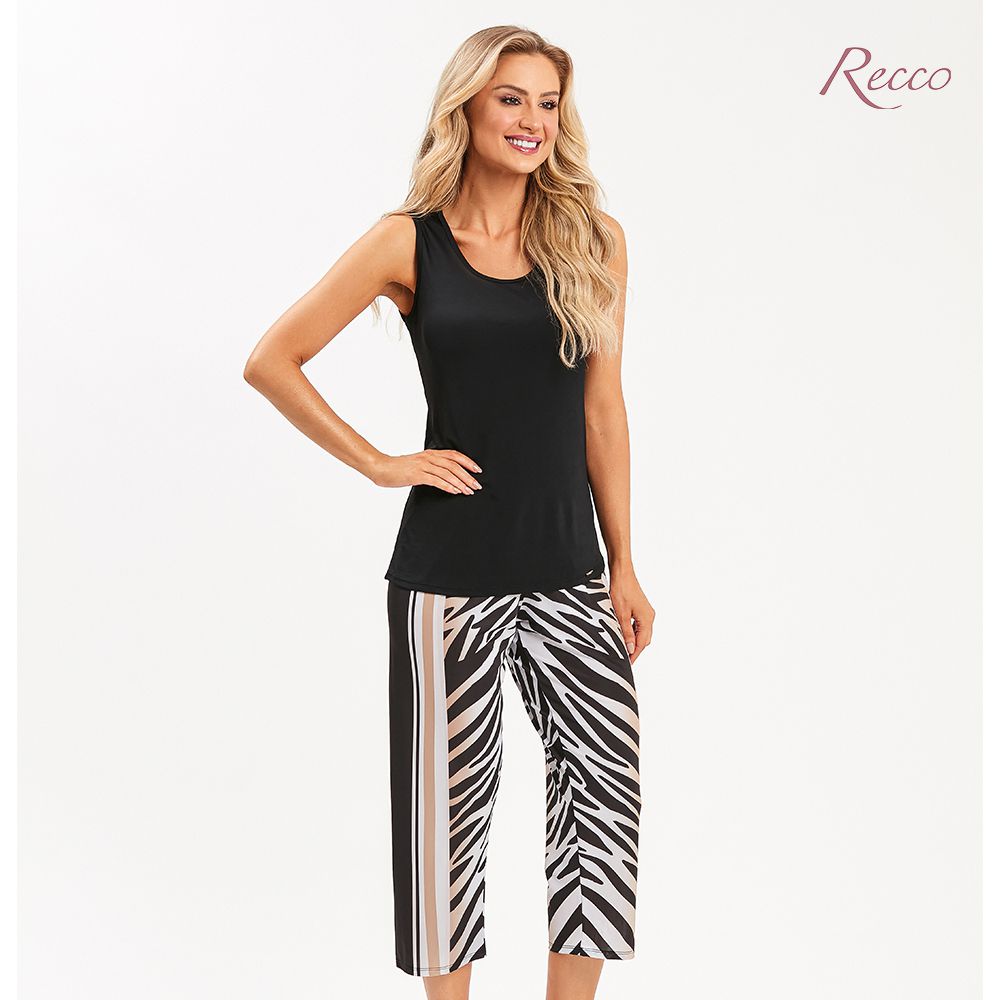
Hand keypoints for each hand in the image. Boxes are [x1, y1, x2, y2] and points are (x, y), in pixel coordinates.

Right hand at [368, 449, 482, 494]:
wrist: (381, 468)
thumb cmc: (398, 468)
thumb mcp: (417, 463)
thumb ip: (430, 466)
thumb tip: (445, 475)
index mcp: (430, 453)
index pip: (454, 455)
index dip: (467, 462)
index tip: (478, 470)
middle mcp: (428, 457)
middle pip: (453, 465)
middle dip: (467, 476)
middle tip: (477, 486)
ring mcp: (422, 466)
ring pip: (447, 473)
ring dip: (460, 483)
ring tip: (469, 491)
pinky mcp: (416, 475)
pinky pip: (436, 480)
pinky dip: (448, 486)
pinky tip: (455, 492)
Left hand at [609, 567, 654, 664]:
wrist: (621, 572)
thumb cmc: (620, 589)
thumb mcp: (620, 614)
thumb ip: (626, 633)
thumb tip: (630, 649)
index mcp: (647, 619)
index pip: (642, 643)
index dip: (634, 655)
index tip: (627, 664)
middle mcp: (649, 616)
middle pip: (644, 639)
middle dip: (635, 650)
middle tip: (623, 659)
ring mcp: (646, 612)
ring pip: (642, 633)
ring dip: (634, 641)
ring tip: (622, 649)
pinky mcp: (640, 608)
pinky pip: (639, 625)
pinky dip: (633, 632)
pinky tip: (624, 634)